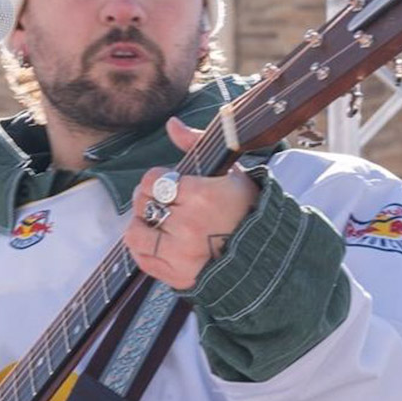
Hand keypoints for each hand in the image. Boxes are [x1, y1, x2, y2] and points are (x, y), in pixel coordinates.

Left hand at [124, 118, 258, 290]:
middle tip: (163, 203)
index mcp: (202, 196)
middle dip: (148, 199)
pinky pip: (142, 259)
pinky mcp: (177, 276)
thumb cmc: (246, 208)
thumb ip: (197, 145)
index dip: (156, 179)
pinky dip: (143, 247)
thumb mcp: (230, 172)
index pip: (153, 180)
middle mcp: (189, 226)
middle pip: (143, 203)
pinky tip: (157, 241)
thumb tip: (171, 124)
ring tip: (157, 222)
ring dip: (142, 224)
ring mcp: (181, 254)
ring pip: (136, 233)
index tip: (167, 184)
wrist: (265, 253)